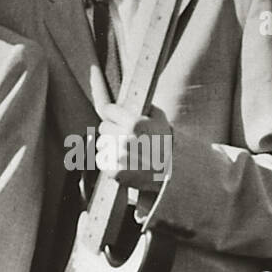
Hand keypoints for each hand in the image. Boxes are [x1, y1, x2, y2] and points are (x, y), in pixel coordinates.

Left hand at [90, 67, 172, 193]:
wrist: (170, 177)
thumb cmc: (166, 146)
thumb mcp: (162, 120)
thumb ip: (146, 107)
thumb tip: (131, 95)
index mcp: (135, 124)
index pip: (108, 110)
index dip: (114, 113)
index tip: (117, 117)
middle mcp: (125, 139)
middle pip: (103, 126)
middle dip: (112, 129)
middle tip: (124, 136)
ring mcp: (119, 157)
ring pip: (101, 144)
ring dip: (109, 146)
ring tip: (125, 151)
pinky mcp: (114, 172)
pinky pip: (101, 160)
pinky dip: (108, 162)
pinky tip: (122, 163)